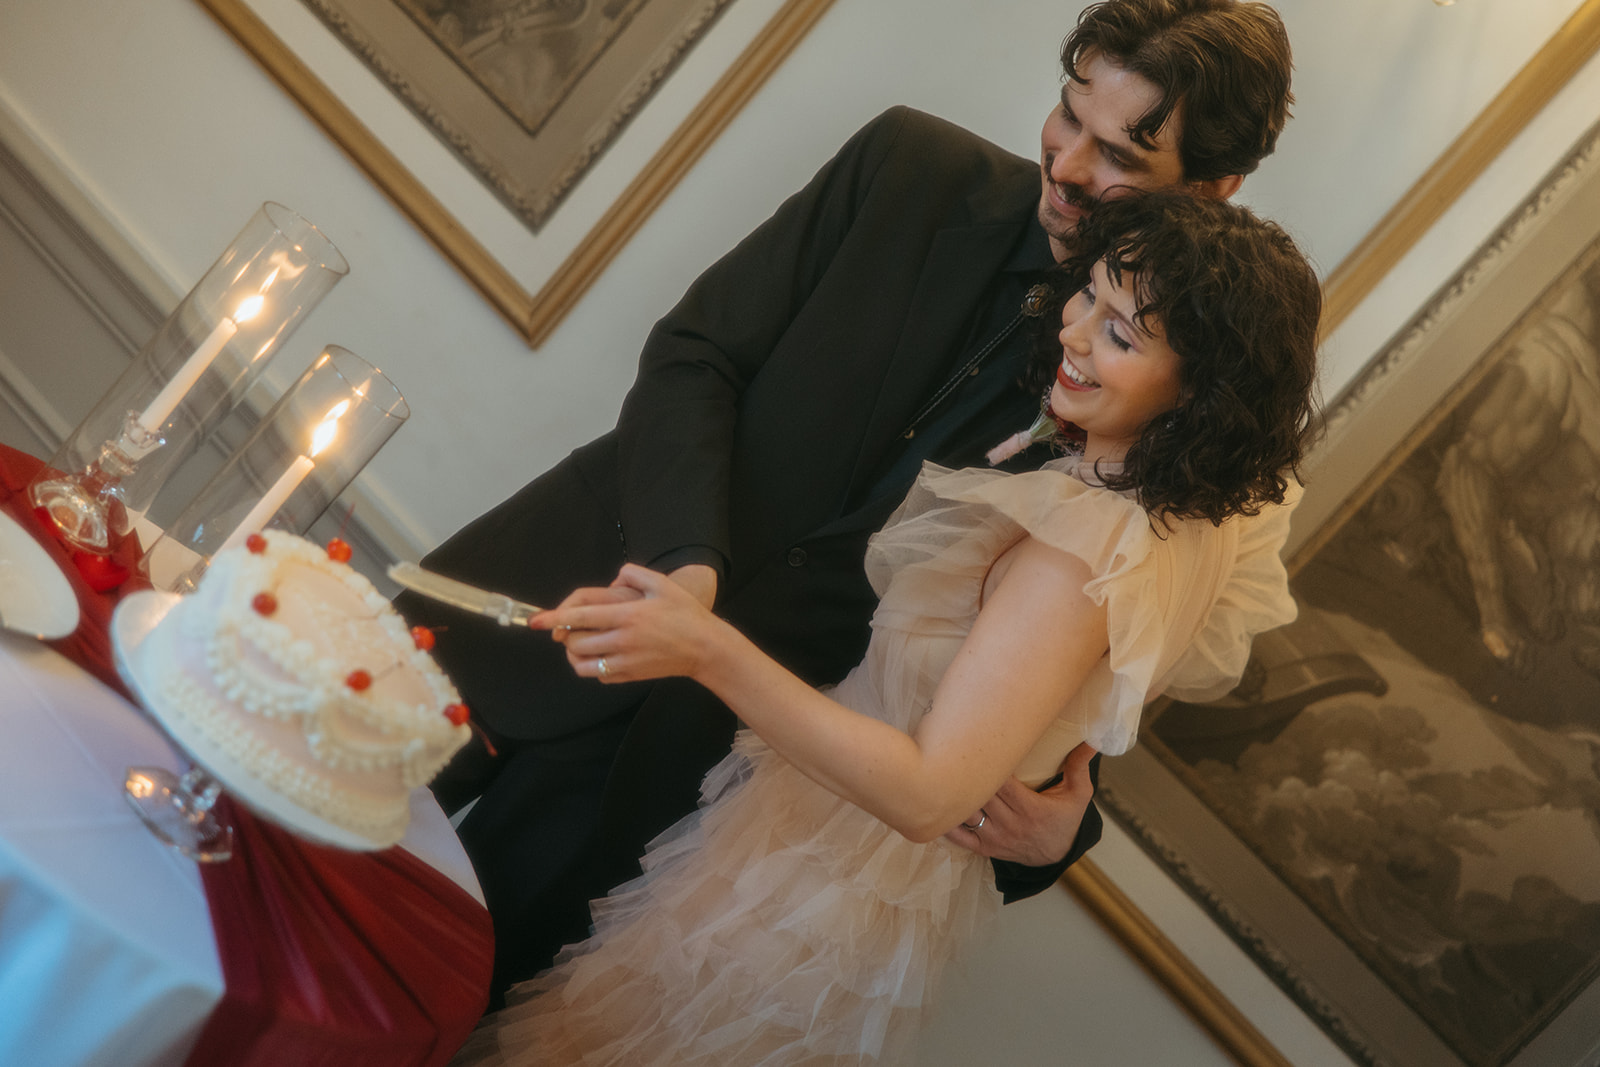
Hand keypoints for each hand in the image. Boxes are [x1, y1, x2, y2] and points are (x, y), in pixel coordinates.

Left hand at [530, 564, 723, 682]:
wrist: (705, 649)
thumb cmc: (686, 614)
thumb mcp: (663, 585)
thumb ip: (634, 574)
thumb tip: (613, 580)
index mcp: (627, 615)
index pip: (580, 618)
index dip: (554, 618)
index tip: (536, 621)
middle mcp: (622, 640)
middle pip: (576, 642)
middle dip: (565, 636)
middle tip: (567, 629)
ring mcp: (625, 661)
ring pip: (582, 664)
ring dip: (574, 654)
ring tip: (579, 644)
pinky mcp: (630, 676)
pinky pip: (599, 675)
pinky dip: (592, 667)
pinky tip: (600, 656)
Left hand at [944, 742, 1096, 866]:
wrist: (1056, 856)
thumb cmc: (1065, 821)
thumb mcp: (1078, 795)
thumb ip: (1079, 767)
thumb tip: (1092, 740)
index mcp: (1031, 810)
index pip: (1002, 783)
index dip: (989, 765)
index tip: (980, 745)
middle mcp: (1010, 825)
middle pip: (981, 795)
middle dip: (969, 774)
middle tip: (956, 750)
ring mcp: (995, 838)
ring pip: (968, 813)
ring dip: (956, 796)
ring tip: (944, 772)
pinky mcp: (984, 848)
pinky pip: (959, 838)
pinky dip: (947, 823)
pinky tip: (939, 804)